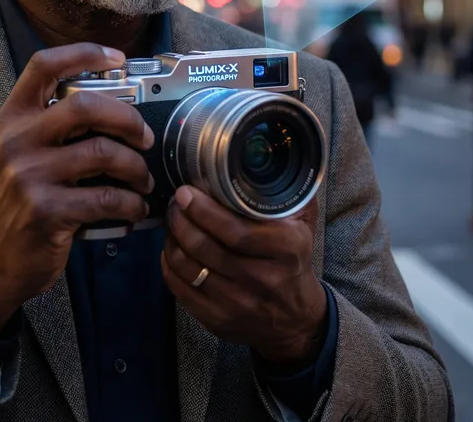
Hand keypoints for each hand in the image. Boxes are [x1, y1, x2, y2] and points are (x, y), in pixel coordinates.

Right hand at [0, 43, 154, 338]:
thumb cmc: (17, 202)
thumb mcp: (20, 153)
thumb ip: (52, 126)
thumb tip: (116, 105)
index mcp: (11, 118)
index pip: (43, 66)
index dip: (84, 54)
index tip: (118, 58)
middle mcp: (15, 140)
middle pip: (84, 105)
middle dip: (127, 118)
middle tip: (145, 137)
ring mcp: (27, 175)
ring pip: (102, 152)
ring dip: (135, 167)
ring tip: (143, 179)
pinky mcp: (45, 211)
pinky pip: (105, 198)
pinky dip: (131, 202)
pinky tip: (136, 207)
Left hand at [162, 186, 327, 371]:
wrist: (296, 321)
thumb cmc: (293, 260)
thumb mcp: (303, 225)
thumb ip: (290, 191)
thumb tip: (274, 152)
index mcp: (286, 250)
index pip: (237, 232)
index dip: (205, 211)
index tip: (186, 192)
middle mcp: (263, 281)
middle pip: (206, 248)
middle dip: (181, 220)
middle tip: (175, 202)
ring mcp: (238, 305)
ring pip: (189, 267)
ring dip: (172, 239)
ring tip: (173, 221)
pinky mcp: (218, 321)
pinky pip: (181, 289)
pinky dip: (169, 265)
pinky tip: (172, 248)